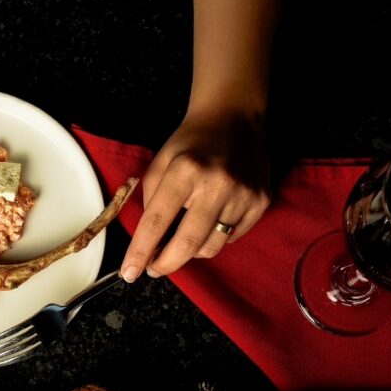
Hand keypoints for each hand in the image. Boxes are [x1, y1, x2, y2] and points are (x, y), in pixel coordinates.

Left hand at [120, 111, 271, 280]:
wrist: (235, 118)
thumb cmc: (190, 144)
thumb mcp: (159, 163)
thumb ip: (149, 202)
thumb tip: (147, 244)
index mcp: (185, 171)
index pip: (157, 222)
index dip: (140, 251)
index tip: (129, 272)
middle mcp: (217, 184)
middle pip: (187, 244)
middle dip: (165, 264)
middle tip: (152, 269)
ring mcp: (243, 194)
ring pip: (210, 247)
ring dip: (189, 252)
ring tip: (181, 239)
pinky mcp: (261, 201)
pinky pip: (230, 238)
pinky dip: (213, 238)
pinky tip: (208, 221)